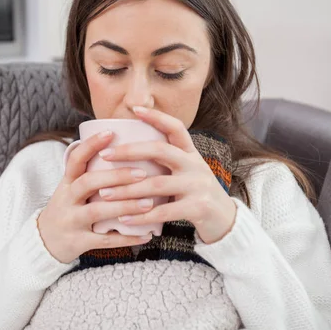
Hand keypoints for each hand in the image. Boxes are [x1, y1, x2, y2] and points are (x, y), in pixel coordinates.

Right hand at [37, 130, 153, 263]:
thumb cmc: (68, 209)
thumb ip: (91, 173)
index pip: (76, 159)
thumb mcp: (71, 188)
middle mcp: (67, 200)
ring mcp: (72, 221)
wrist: (44, 242)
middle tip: (142, 173)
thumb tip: (125, 149)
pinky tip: (146, 235)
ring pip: (97, 211)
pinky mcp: (79, 242)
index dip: (91, 145)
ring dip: (125, 206)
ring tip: (149, 203)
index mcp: (67, 183)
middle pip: (88, 182)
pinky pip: (105, 240)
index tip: (111, 133)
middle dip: (116, 176)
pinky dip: (127, 238)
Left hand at [96, 106, 236, 244]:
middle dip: (130, 151)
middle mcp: (195, 165)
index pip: (175, 127)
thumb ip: (166, 163)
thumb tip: (129, 152)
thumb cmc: (196, 194)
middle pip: (161, 151)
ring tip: (105, 193)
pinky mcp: (198, 208)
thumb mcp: (187, 172)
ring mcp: (198, 186)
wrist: (226, 220)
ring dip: (127, 190)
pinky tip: (123, 219)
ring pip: (157, 184)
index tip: (134, 109)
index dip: (156, 117)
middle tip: (105, 155)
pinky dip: (141, 216)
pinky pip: (164, 212)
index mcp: (191, 153)